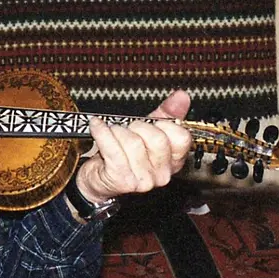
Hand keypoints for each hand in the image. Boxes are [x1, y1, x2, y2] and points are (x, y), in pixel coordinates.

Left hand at [74, 90, 192, 202]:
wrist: (99, 178)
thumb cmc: (124, 154)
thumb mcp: (147, 132)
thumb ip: (166, 114)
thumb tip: (181, 96)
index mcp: (173, 162)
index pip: (182, 138)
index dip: (165, 124)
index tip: (153, 122)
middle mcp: (161, 174)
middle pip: (157, 139)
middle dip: (138, 126)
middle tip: (129, 128)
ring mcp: (143, 181)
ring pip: (133, 143)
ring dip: (118, 131)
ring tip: (113, 133)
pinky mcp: (121, 180)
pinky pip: (112, 149)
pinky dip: (101, 132)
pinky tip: (97, 126)